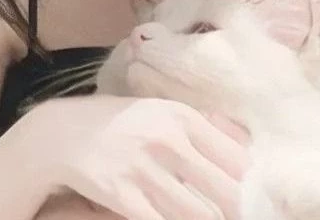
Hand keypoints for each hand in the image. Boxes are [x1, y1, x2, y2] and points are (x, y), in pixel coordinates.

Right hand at [33, 95, 248, 219]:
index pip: (237, 158)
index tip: (258, 201)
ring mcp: (144, 168)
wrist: (61, 132)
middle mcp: (167, 139)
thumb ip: (198, 126)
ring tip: (208, 218)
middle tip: (242, 216)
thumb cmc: (117, 122)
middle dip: (239, 212)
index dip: (252, 187)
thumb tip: (245, 146)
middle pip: (226, 191)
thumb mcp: (158, 110)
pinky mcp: (123, 195)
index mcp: (180, 116)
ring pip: (199, 215)